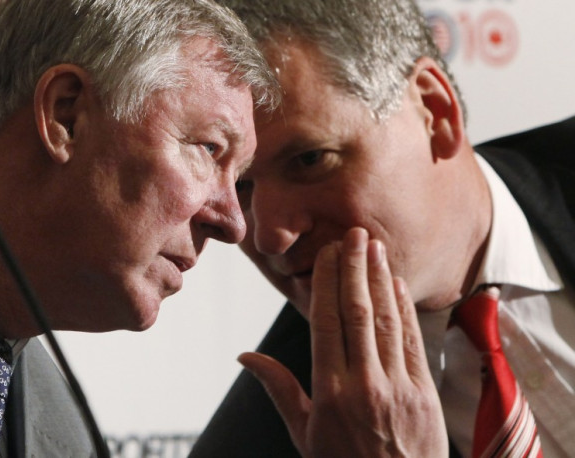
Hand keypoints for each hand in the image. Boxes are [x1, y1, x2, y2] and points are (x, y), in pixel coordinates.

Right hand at [239, 227, 446, 456]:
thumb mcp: (303, 434)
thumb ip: (279, 389)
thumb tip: (244, 358)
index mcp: (329, 392)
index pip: (326, 323)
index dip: (326, 283)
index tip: (326, 254)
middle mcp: (364, 383)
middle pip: (358, 313)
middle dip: (355, 269)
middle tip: (353, 234)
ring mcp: (398, 387)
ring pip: (387, 321)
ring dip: (380, 280)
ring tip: (374, 246)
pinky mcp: (424, 393)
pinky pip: (413, 342)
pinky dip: (405, 309)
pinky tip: (397, 284)